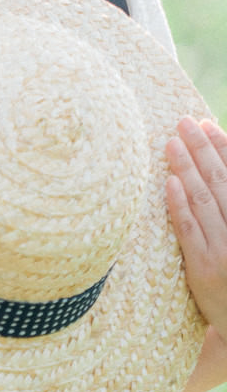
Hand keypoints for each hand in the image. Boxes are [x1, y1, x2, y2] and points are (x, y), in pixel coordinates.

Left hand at [165, 117, 226, 330]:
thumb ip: (221, 206)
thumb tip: (204, 172)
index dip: (224, 149)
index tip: (206, 124)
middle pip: (222, 183)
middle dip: (202, 149)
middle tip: (183, 121)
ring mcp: (226, 251)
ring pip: (205, 202)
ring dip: (187, 168)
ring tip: (170, 142)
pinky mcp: (205, 270)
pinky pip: (190, 231)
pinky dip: (179, 205)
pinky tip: (169, 182)